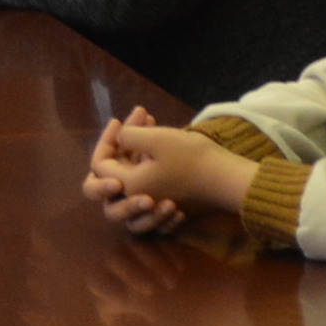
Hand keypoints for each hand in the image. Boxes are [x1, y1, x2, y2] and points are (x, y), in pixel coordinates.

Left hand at [84, 111, 250, 231]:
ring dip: (134, 156)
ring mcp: (154, 204)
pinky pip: (149, 187)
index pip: (99, 166)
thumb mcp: (155, 138)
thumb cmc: (191, 158)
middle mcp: (136, 200)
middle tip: (128, 131)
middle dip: (115, 150)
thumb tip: (119, 139)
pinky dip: (150, 167)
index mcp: (128, 186)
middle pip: (109, 179)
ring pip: (129, 182)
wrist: (227, 179)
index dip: (105, 140)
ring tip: (148, 132)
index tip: (119, 121)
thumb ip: (128, 136)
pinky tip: (161, 148)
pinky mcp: (170, 203)